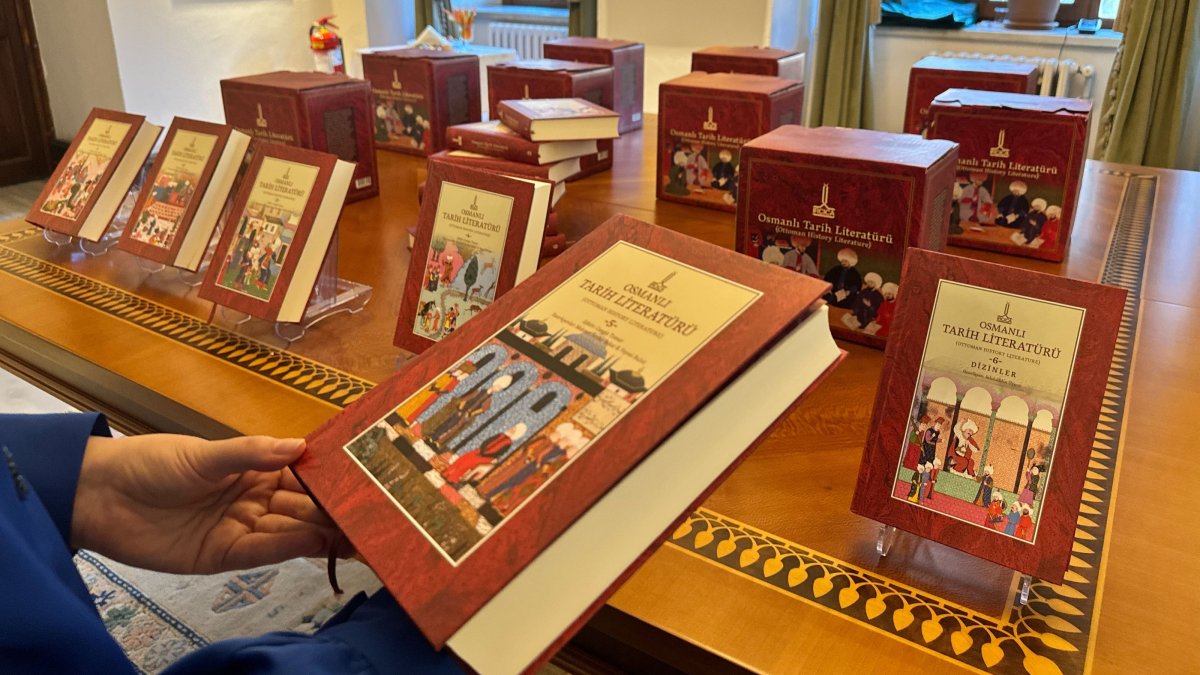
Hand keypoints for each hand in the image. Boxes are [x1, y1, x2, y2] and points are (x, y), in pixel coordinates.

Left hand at [71, 434, 342, 574]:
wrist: (99, 497)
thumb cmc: (151, 463)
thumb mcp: (204, 453)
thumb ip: (251, 453)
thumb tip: (299, 446)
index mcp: (255, 467)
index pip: (303, 475)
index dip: (332, 479)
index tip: (365, 481)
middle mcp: (254, 498)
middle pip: (303, 507)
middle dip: (336, 511)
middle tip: (375, 515)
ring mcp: (241, 528)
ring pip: (291, 531)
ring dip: (324, 533)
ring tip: (360, 533)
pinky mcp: (224, 555)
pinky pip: (265, 552)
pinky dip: (292, 548)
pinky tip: (320, 543)